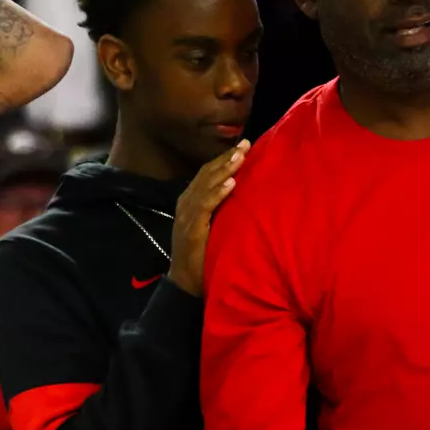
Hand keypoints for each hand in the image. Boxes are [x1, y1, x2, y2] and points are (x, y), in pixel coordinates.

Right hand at [168, 140, 248, 295]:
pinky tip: (230, 183)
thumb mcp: (210, 229)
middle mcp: (185, 205)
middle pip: (205, 175)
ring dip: (223, 170)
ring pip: (205, 187)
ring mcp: (187, 217)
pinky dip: (217, 193)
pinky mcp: (191, 230)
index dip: (222, 160)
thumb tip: (239, 195)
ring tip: (240, 157)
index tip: (242, 147)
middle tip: (245, 145)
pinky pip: (205, 207)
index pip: (205, 175)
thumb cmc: (202, 258)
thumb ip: (219, 212)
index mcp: (189, 203)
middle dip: (225, 159)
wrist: (185, 284)